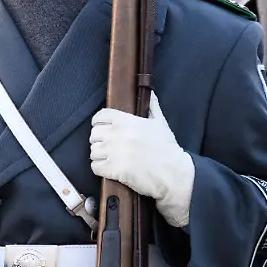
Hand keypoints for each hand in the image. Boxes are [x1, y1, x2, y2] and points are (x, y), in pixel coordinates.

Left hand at [90, 92, 193, 226]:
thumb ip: (152, 106)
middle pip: (94, 134)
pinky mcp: (113, 169)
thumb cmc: (167, 149)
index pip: (100, 117)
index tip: (102, 129)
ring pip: (93, 151)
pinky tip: (109, 169)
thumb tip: (150, 93)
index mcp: (126, 121)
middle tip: (108, 147)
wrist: (173, 173)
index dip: (99, 123)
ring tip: (109, 158)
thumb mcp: (160, 123)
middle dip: (100, 141)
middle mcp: (117, 134)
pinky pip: (95, 167)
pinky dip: (100, 169)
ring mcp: (114, 152)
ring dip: (99, 156)